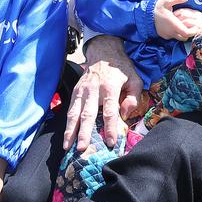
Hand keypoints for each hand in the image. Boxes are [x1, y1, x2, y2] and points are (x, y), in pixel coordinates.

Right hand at [65, 35, 143, 150]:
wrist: (103, 52)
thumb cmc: (121, 69)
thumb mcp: (134, 79)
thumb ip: (133, 97)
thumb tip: (125, 115)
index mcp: (110, 87)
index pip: (109, 111)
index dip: (110, 127)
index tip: (110, 142)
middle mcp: (93, 90)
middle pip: (88, 114)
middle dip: (84, 133)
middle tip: (82, 149)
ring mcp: (82, 91)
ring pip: (74, 113)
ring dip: (70, 131)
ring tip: (67, 147)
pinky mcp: (75, 92)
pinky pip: (70, 109)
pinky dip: (67, 124)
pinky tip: (66, 136)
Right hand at [154, 0, 201, 40]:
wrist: (145, 17)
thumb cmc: (157, 9)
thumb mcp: (166, 1)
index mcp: (173, 24)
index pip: (186, 33)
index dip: (193, 31)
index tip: (196, 26)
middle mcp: (171, 32)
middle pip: (185, 37)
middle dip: (190, 33)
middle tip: (192, 25)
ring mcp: (168, 35)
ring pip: (180, 38)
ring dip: (184, 33)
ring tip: (185, 25)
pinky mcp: (165, 36)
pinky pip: (174, 37)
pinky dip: (178, 33)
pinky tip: (178, 26)